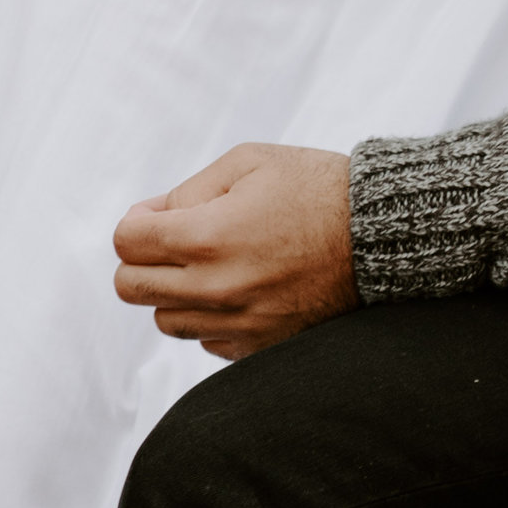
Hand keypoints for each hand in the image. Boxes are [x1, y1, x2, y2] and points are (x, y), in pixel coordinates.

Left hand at [113, 143, 356, 360]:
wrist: (381, 236)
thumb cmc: (317, 190)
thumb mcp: (249, 163)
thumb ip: (189, 190)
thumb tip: (151, 217)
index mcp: (205, 236)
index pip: (126, 242)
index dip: (138, 221)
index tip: (161, 215)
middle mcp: (214, 287)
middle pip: (131, 287)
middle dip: (143, 259)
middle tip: (176, 240)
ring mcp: (237, 322)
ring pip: (165, 319)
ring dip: (175, 292)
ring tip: (213, 265)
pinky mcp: (259, 345)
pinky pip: (206, 340)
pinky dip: (211, 316)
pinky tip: (241, 288)